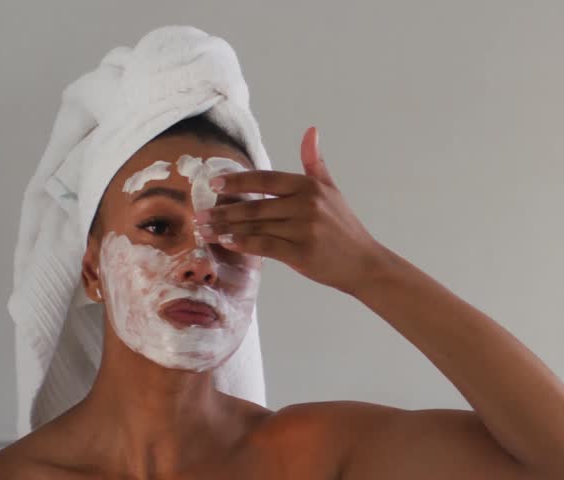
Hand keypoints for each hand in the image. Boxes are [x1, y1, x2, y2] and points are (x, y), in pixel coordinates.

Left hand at [196, 126, 385, 293]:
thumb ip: (315, 163)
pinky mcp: (302, 253)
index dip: (237, 181)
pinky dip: (243, 244)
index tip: (213, 185)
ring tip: (205, 230)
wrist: (363, 263)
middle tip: (199, 214)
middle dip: (224, 211)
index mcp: (310, 187)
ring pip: (256, 226)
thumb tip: (311, 131)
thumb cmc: (344, 228)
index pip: (266, 179)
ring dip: (226, 229)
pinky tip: (226, 243)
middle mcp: (307, 205)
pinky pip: (264, 246)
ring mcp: (305, 229)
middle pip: (255, 205)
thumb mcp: (331, 191)